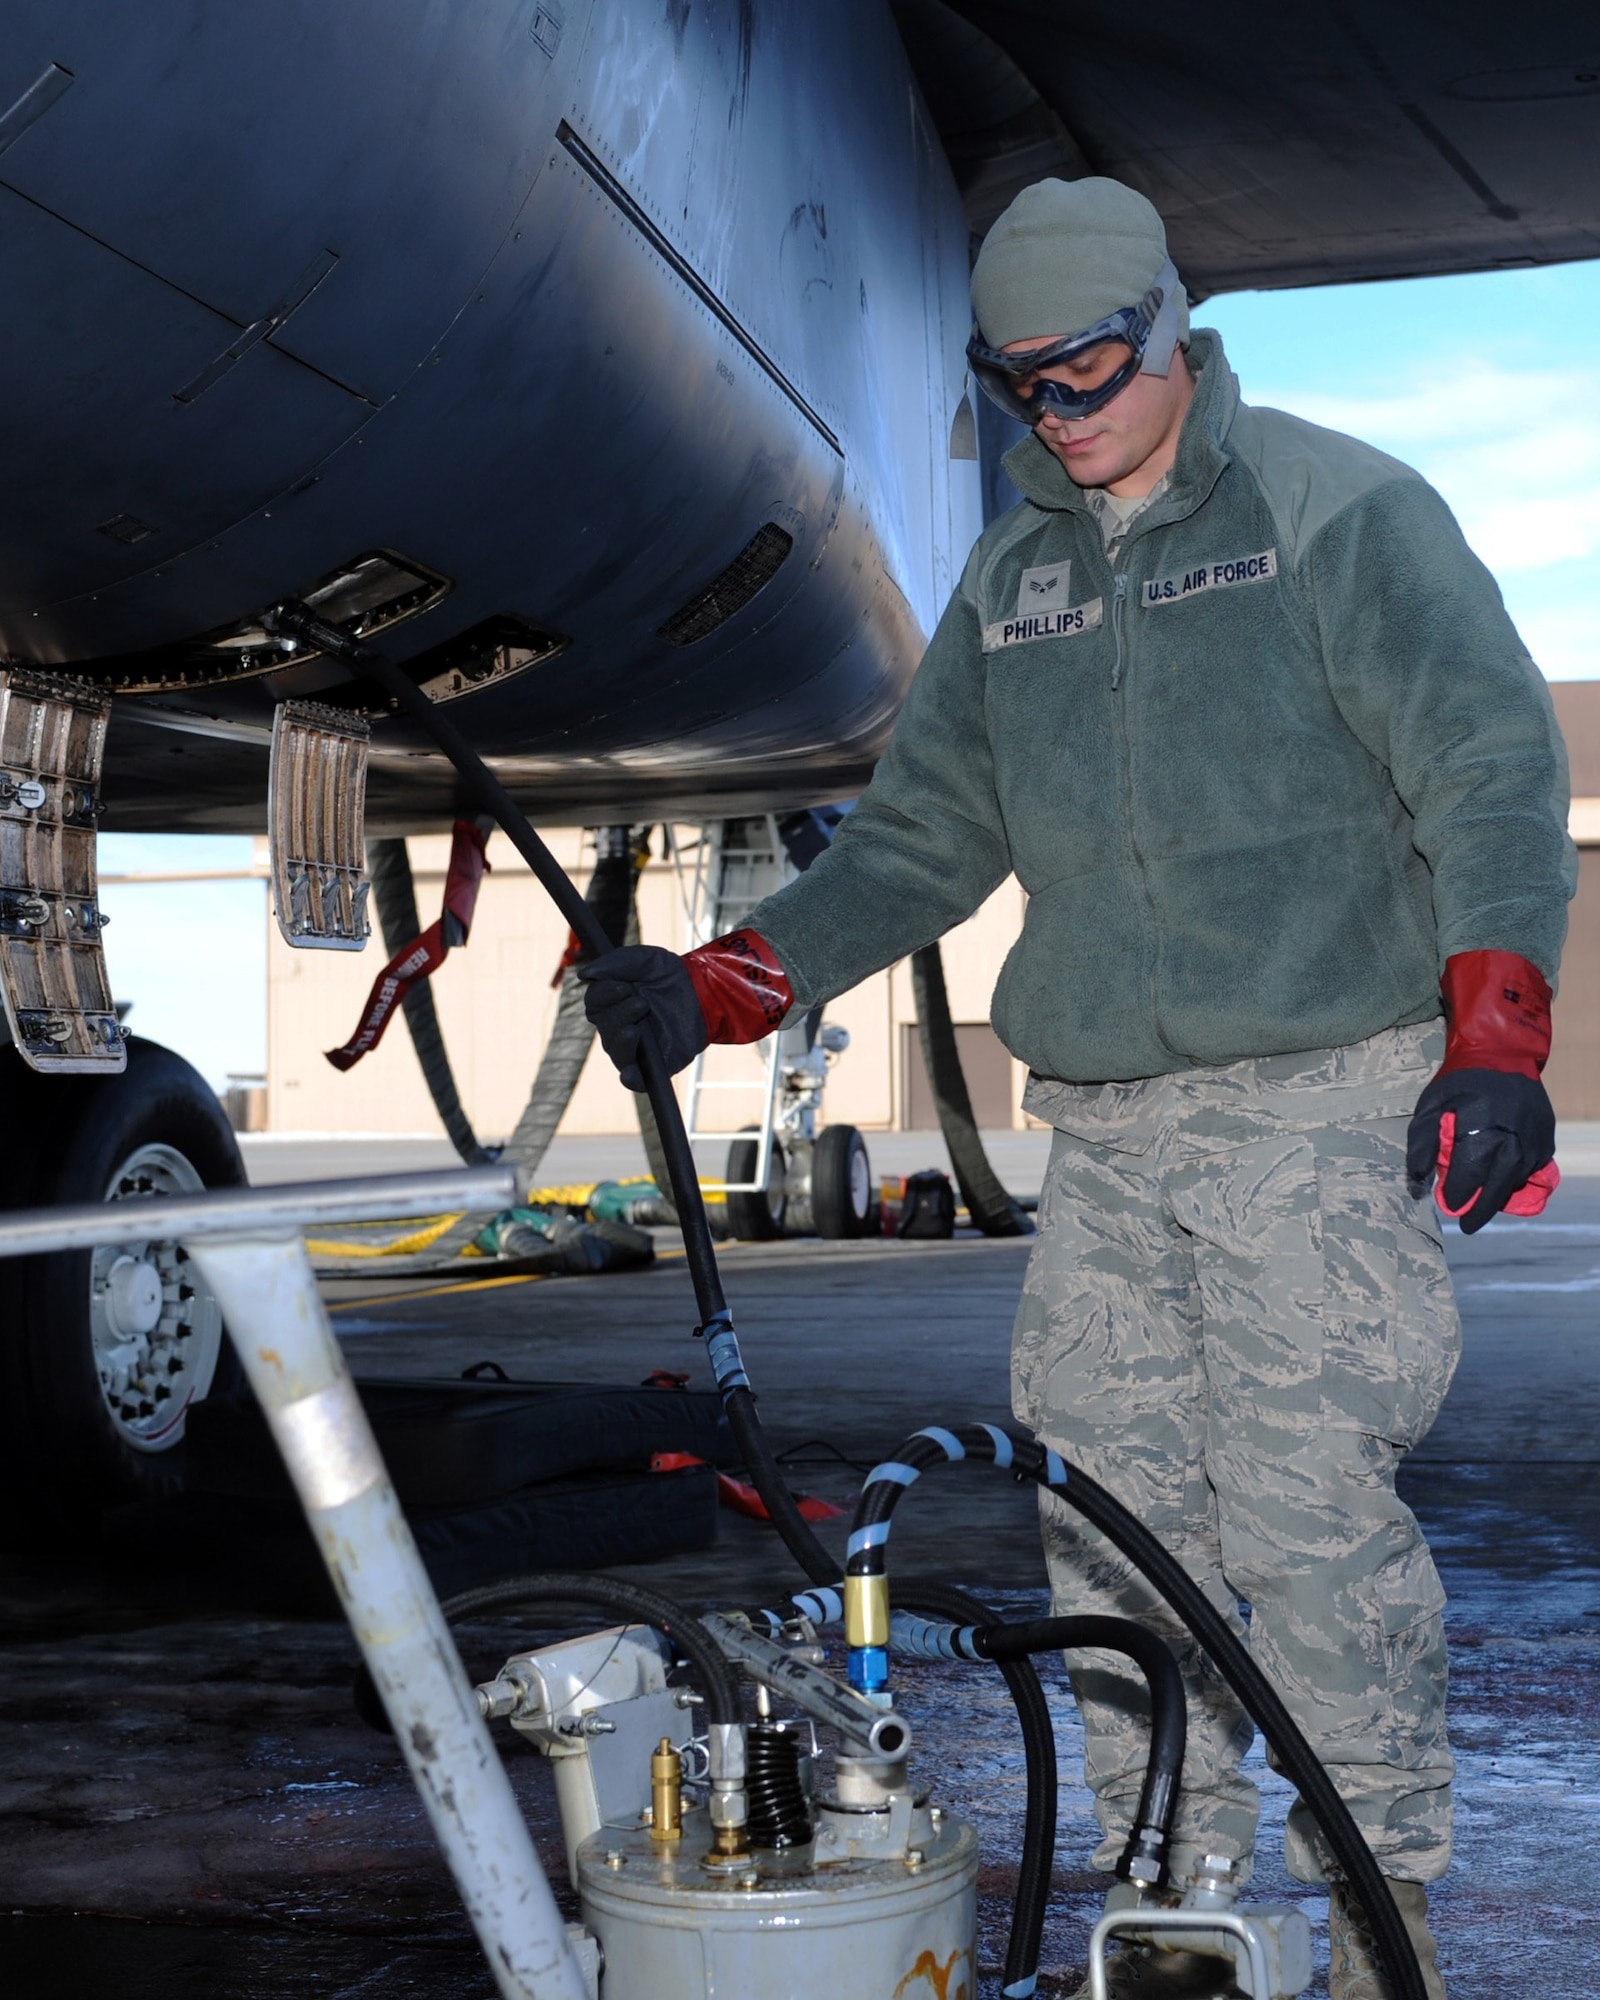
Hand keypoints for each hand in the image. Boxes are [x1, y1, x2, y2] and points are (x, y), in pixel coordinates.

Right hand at [579, 945, 708, 1091]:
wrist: (704, 991)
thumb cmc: (670, 976)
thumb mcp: (645, 960)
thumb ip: (615, 963)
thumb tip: (584, 975)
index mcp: (611, 1002)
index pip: (594, 1002)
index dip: (603, 995)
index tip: (623, 986)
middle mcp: (618, 1027)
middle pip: (604, 1026)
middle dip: (620, 1014)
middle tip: (642, 1003)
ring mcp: (635, 1048)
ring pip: (616, 1051)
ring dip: (623, 1040)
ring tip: (636, 1028)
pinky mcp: (654, 1065)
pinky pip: (634, 1079)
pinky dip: (630, 1078)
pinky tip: (631, 1072)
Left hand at [1406, 1067, 1556, 1232]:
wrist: (1503, 1055)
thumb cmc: (1459, 1082)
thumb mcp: (1431, 1106)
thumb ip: (1422, 1143)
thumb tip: (1418, 1179)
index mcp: (1481, 1132)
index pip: (1468, 1178)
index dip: (1456, 1195)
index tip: (1447, 1205)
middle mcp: (1513, 1141)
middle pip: (1496, 1188)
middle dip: (1480, 1209)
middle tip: (1468, 1225)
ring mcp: (1534, 1143)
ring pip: (1514, 1181)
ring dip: (1497, 1196)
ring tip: (1480, 1207)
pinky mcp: (1546, 1142)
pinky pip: (1530, 1170)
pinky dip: (1514, 1178)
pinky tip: (1499, 1182)